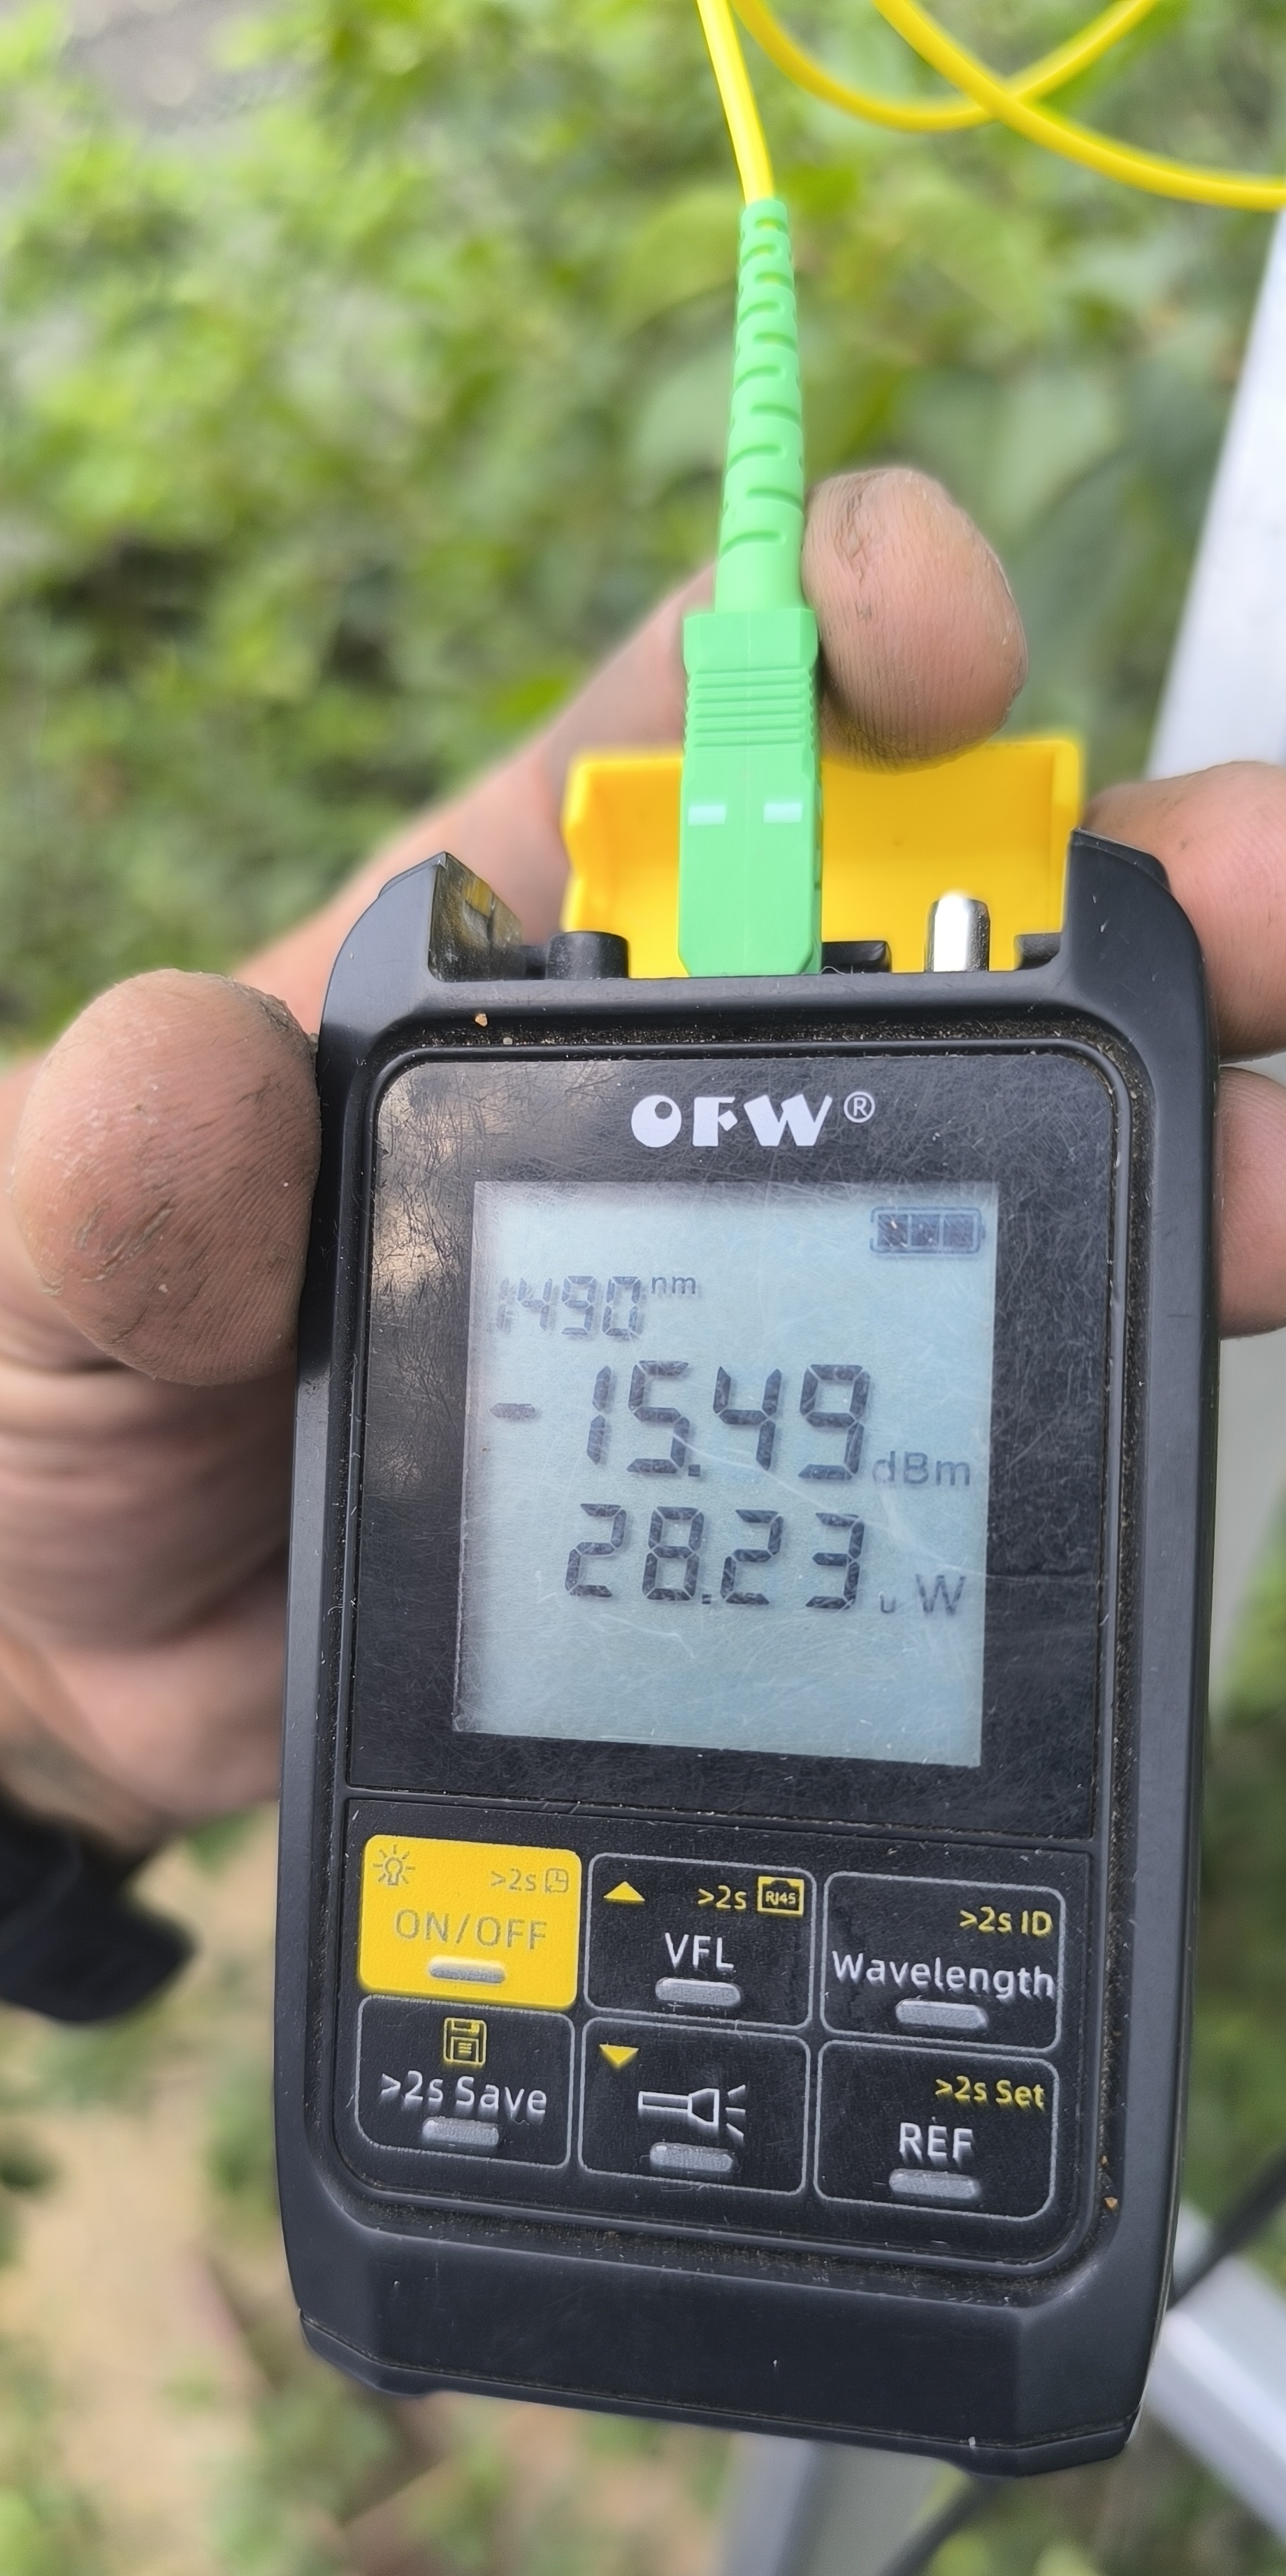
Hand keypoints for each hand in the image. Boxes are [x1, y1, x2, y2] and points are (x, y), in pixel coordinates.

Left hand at [0, 466, 1278, 1841]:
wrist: (105, 1657)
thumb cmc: (61, 1404)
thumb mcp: (47, 1270)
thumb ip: (115, 1182)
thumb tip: (188, 1070)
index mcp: (509, 945)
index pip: (718, 709)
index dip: (853, 620)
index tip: (942, 649)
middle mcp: (680, 1074)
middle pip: (966, 916)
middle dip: (1153, 877)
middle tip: (1271, 916)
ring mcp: (776, 1256)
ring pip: (1038, 1145)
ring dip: (1198, 1132)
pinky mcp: (819, 1437)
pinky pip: (1000, 1366)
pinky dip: (1113, 1354)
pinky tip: (1181, 1366)